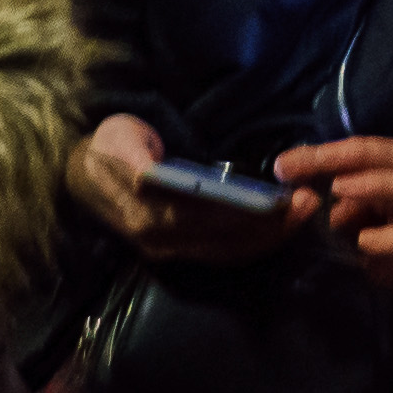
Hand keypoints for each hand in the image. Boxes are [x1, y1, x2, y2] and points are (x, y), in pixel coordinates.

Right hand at [68, 113, 306, 263]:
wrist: (82, 176)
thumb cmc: (108, 148)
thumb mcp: (116, 141)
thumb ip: (133, 159)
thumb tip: (149, 176)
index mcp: (149, 214)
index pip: (209, 220)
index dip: (250, 213)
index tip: (285, 198)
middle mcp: (162, 241)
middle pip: (226, 241)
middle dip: (271, 226)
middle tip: (310, 203)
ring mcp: (170, 249)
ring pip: (228, 251)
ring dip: (269, 237)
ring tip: (303, 212)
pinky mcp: (179, 248)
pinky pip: (222, 252)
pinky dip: (253, 242)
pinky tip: (279, 226)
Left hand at [277, 136, 392, 324]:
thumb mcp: (374, 233)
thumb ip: (350, 218)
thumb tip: (323, 206)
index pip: (368, 155)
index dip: (328, 153)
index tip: (285, 164)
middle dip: (351, 154)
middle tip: (310, 162)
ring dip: (376, 184)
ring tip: (340, 188)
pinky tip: (365, 242)